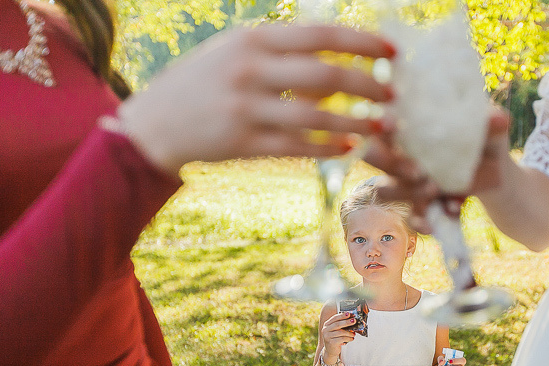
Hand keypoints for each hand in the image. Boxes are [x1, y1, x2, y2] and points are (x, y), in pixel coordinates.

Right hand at [119, 24, 395, 173]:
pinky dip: (327, 148)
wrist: (154, 124)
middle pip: (326, 76)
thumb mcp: (236, 52)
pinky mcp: (242, 144)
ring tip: (382, 126)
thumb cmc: (204, 83)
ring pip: (316, 117)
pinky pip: (297, 147)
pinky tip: (348, 147)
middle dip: (368, 85)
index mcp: (253, 39)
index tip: (393, 51)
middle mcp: (249, 70)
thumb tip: (337, 54)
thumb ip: (281, 51)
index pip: (321, 35)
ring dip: (356, 122)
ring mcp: (244, 108)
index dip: (362, 42)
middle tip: (393, 95)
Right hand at [321, 312, 356, 361]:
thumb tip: (351, 320)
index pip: (334, 318)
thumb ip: (341, 326)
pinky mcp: (331, 342)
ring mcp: (327, 336)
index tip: (349, 313)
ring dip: (349, 333)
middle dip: (347, 322)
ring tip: (354, 334)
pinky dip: (348, 338)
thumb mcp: (336, 331)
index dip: (342, 315)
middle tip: (354, 320)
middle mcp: (325, 330)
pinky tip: (352, 339)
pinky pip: (342, 339)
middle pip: (337, 324)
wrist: (330, 351)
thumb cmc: (335, 339)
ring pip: (341, 332)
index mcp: (326, 325)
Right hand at [365, 108, 510, 232]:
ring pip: (390, 190)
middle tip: (418, 169)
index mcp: (412, 127)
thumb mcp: (490, 129)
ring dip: (408, 192)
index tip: (390, 124)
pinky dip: (424, 221)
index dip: (380, 124)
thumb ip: (491, 123)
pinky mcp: (421, 206)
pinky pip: (412, 218)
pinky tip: (441, 218)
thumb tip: (498, 119)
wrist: (496, 172)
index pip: (384, 123)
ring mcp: (408, 182)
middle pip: (378, 157)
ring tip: (434, 189)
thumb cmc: (485, 139)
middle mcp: (402, 154)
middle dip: (390, 163)